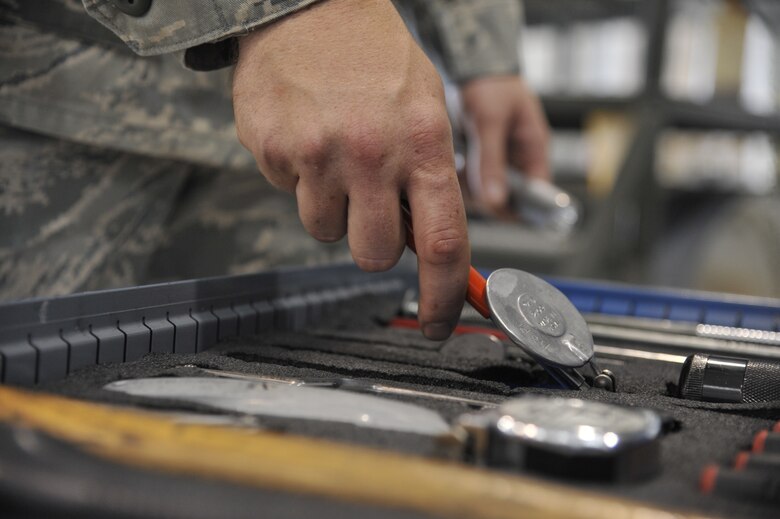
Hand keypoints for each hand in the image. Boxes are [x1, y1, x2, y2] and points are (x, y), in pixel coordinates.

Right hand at [233, 0, 468, 339]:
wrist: (308, 6)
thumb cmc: (373, 57)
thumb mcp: (425, 107)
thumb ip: (430, 178)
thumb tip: (425, 246)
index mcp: (425, 141)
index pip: (443, 243)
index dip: (443, 295)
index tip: (437, 322)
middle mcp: (373, 152)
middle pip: (373, 255)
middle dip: (371, 245)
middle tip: (367, 205)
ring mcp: (318, 152)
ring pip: (324, 230)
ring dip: (330, 206)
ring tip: (334, 152)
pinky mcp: (273, 150)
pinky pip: (288, 194)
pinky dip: (298, 177)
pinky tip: (306, 136)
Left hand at [461, 76, 550, 211]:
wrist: (470, 63)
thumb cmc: (490, 85)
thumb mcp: (491, 121)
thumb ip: (492, 161)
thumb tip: (496, 200)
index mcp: (534, 149)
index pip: (537, 193)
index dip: (521, 208)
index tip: (497, 210)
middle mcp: (518, 159)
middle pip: (507, 196)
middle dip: (485, 193)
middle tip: (467, 178)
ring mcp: (498, 161)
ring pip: (484, 190)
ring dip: (469, 183)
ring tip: (459, 160)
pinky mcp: (478, 159)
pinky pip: (469, 179)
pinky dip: (459, 174)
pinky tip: (452, 159)